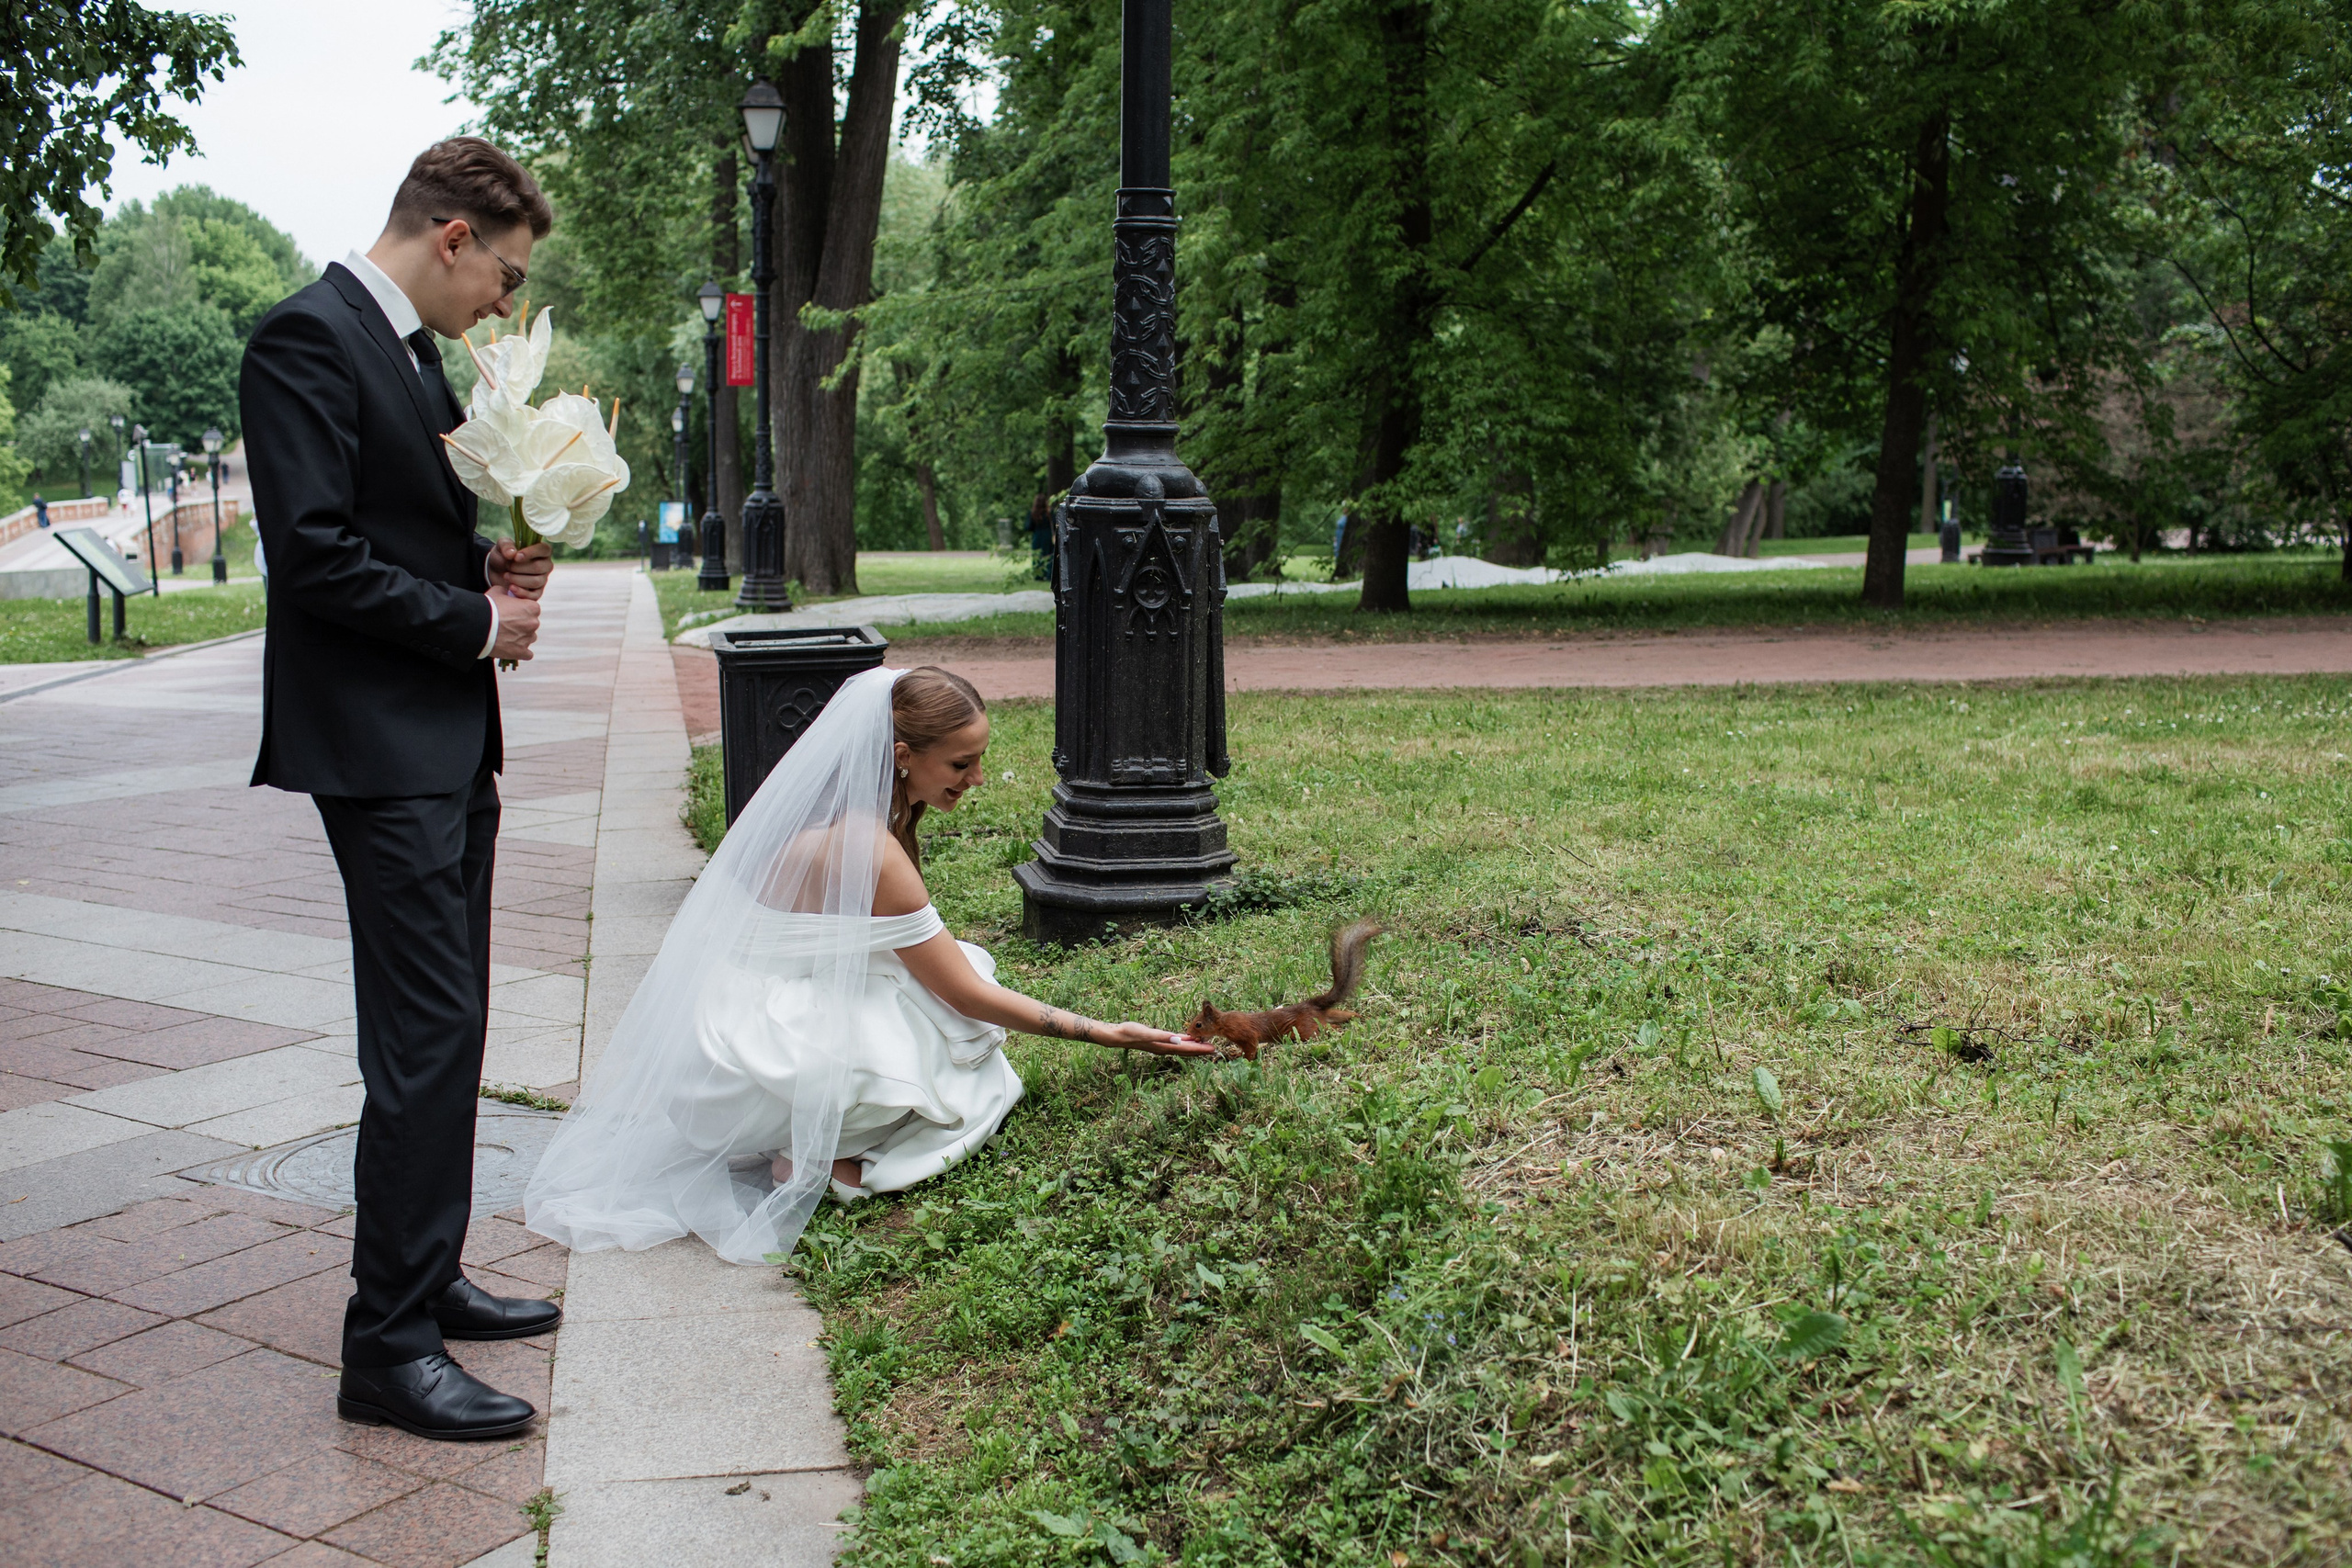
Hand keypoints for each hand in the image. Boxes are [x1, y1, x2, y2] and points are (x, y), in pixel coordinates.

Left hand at [487, 539, 552, 599]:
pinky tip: (511, 587)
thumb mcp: (501, 546)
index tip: (516, 557)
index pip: (544, 549)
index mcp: (542, 550)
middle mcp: (546, 565)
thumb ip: (506, 546)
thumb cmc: (503, 556)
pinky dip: (521, 592)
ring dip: (517, 579)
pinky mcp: (537, 592)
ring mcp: (543, 580)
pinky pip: (534, 595)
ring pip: (536, 581)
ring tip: (506, 575)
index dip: (530, 553)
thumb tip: (512, 554)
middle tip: (507, 566)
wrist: (496, 571)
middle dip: (519, 567)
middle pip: (538, 567)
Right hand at [489, 589, 540, 662]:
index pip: (532, 609)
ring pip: (529, 638)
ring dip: (521, 637)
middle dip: (521, 624)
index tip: (511, 612)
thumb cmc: (487, 607)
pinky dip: (520, 651)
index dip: (521, 610)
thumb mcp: (497, 591)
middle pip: (531, 623)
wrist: (477, 625)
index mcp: (532, 608)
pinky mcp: (521, 652)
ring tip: (505, 636)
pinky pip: (527, 654)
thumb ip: (507, 592)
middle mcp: (534, 623)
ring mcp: (528, 638)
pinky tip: (510, 648)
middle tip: (506, 624)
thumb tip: (508, 592)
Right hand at [1103, 1023, 1217, 1056]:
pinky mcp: (1158, 1041)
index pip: (1186, 1049)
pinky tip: (1187, 1039)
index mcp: (1164, 1046)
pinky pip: (1175, 1044)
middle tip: (1214, 1049)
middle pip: (1187, 1051)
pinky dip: (1184, 1042)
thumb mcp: (1147, 1033)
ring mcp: (1161, 1046)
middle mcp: (1165, 1048)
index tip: (1213, 1049)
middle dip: (1200, 1050)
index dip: (1200, 1049)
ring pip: (1182, 1048)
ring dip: (1194, 1047)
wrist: (1118, 1036)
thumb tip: (1178, 1040)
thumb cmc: (1131, 1033)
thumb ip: (1163, 1037)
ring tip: (1205, 1045)